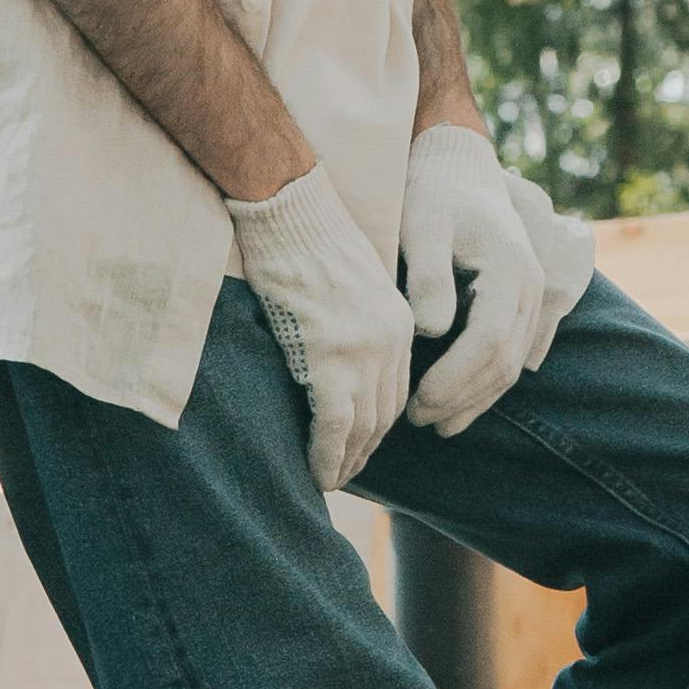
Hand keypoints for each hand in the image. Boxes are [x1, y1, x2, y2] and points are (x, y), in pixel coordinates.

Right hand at [227, 164, 416, 488]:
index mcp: (399, 322)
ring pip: (362, 427)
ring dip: (345, 460)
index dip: (376, 427)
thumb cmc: (304, 239)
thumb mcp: (347, 285)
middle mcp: (391, 340)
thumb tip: (335, 360)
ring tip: (328, 480)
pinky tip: (317, 475)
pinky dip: (326, 455)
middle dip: (364, 450)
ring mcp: (363, 350)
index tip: (357, 447)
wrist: (290, 208)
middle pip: (384, 415)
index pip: (396, 392)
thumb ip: (355, 324)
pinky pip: (334, 424)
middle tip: (343, 473)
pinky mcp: (331, 356)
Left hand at [402, 124, 594, 437]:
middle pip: (504, 361)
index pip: (488, 342)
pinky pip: (513, 353)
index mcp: (511, 268)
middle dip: (461, 398)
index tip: (416, 401)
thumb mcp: (422, 224)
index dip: (454, 379)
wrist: (457, 164)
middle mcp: (531, 285)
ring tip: (434, 422)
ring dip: (475, 399)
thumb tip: (432, 329)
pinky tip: (457, 403)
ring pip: (512, 364)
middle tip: (416, 419)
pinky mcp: (523, 302)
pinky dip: (487, 384)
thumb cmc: (433, 192)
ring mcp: (533, 294)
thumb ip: (428, 275)